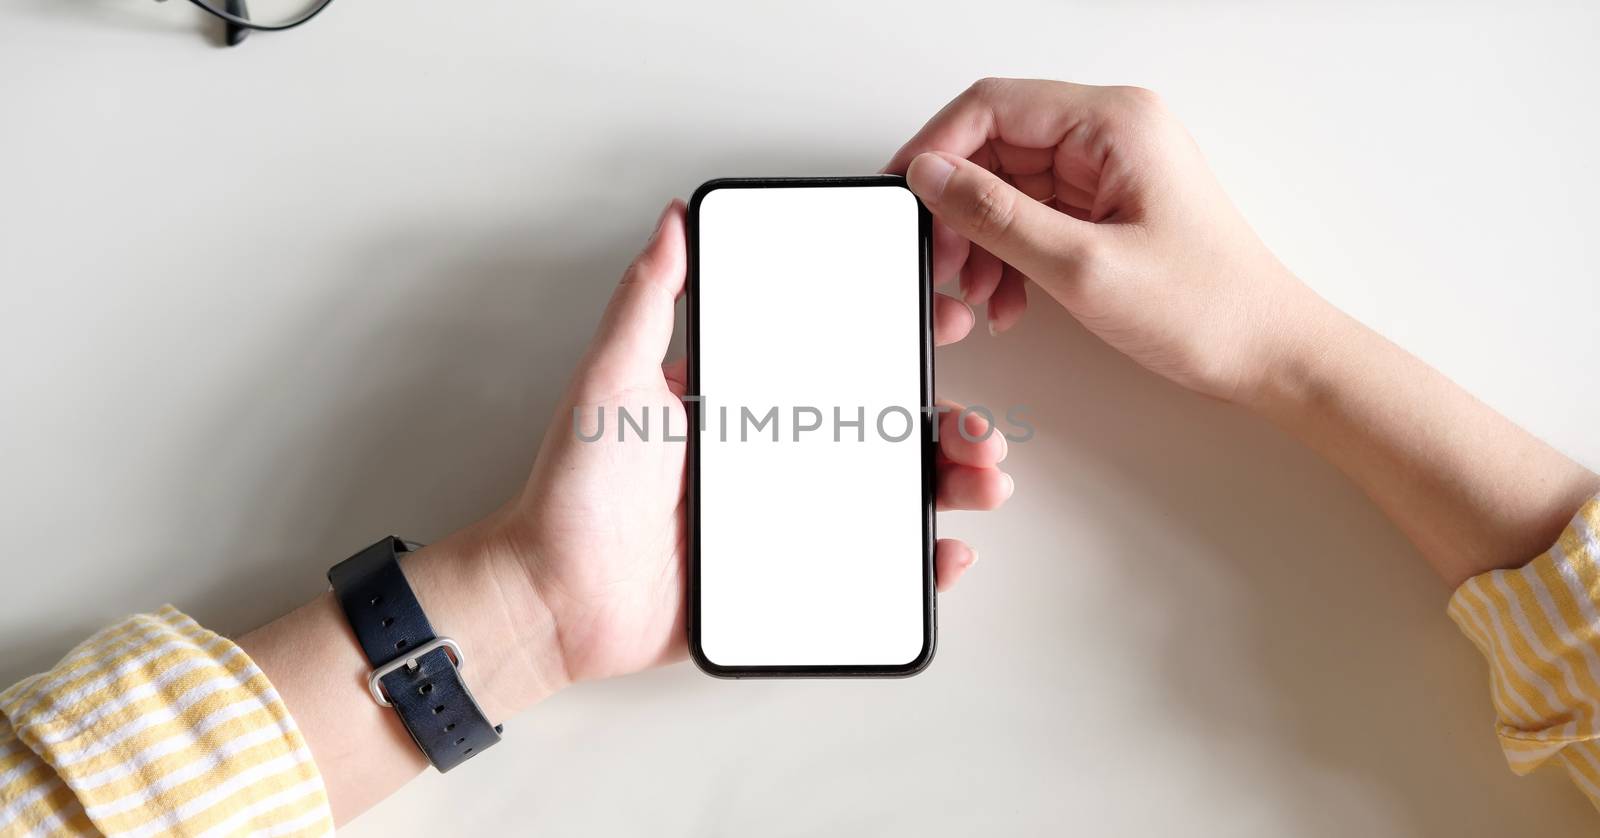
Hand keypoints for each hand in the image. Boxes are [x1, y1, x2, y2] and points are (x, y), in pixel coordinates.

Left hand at [488, 201, 1012, 685]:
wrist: (552, 601)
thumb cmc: (573, 491)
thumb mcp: (610, 382)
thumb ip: (646, 302)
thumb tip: (673, 220)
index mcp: (745, 404)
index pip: (839, 362)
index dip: (900, 340)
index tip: (949, 318)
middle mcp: (774, 457)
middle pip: (884, 431)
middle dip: (949, 424)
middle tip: (980, 427)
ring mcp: (787, 520)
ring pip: (892, 496)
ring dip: (952, 484)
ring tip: (984, 482)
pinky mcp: (789, 580)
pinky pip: (871, 569)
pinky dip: (920, 562)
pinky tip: (949, 551)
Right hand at [887, 78, 1334, 404]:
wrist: (1266, 354)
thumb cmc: (1206, 307)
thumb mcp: (1081, 266)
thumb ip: (996, 216)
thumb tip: (932, 176)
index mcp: (1115, 123)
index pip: (993, 106)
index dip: (937, 148)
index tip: (908, 195)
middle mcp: (1111, 135)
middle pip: (995, 148)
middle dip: (960, 209)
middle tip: (943, 262)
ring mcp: (1110, 171)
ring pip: (1008, 187)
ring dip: (982, 242)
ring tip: (978, 293)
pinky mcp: (1108, 208)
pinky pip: (1033, 216)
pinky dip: (1009, 256)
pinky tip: (1006, 298)